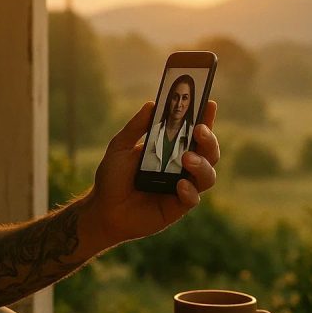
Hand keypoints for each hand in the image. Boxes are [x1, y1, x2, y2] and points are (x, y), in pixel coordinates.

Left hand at [80, 100, 219, 248]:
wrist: (102, 209)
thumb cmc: (111, 177)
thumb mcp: (120, 147)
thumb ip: (136, 127)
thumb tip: (152, 104)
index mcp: (171, 149)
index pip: (194, 133)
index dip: (205, 118)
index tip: (209, 103)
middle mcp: (181, 167)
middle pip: (209, 152)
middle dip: (209, 140)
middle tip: (199, 131)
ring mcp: (182, 187)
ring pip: (208, 175)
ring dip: (202, 164)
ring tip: (187, 159)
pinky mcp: (177, 207)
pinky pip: (193, 198)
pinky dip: (189, 190)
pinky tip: (179, 185)